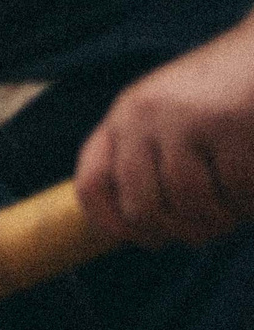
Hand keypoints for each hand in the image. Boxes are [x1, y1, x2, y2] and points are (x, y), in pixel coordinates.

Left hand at [77, 14, 253, 248]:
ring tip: (232, 212)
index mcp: (125, 115)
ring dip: (217, 220)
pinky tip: (252, 191)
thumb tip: (136, 230)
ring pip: (189, 203)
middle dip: (177, 231)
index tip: (143, 239)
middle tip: (204, 232)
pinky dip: (248, 201)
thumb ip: (148, 158)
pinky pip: (235, 189)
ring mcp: (185, 118)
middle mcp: (144, 115)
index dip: (110, 224)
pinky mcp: (229, 123)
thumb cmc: (225, 90)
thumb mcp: (171, 114)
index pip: (92, 184)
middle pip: (142, 207)